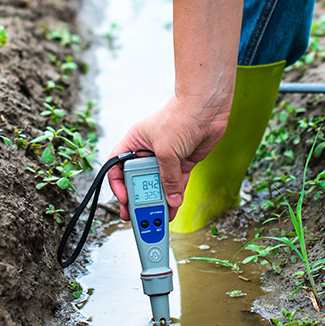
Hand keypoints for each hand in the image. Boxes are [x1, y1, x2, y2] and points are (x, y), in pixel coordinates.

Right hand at [106, 93, 231, 220]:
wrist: (207, 107)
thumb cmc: (180, 116)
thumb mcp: (166, 151)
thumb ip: (167, 177)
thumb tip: (170, 199)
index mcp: (134, 143)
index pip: (117, 166)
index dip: (117, 184)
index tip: (123, 198)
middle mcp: (147, 151)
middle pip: (138, 180)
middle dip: (138, 198)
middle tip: (138, 215)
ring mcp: (166, 158)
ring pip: (158, 185)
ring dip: (158, 201)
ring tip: (156, 218)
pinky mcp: (183, 162)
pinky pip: (176, 184)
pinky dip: (175, 196)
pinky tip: (173, 208)